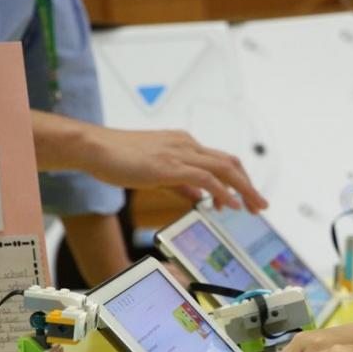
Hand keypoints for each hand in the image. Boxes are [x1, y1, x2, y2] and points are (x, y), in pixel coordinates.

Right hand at [81, 126, 266, 211]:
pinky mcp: (170, 166)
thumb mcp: (156, 172)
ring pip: (224, 169)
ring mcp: (179, 153)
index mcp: (184, 143)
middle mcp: (186, 145)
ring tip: (254, 207)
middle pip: (230, 163)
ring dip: (244, 189)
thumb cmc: (118, 158)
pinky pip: (206, 179)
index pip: (221, 160)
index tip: (246, 198)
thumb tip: (200, 196)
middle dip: (249, 185)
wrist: (92, 147)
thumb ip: (180, 184)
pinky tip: (230, 205)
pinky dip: (223, 192)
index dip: (238, 179)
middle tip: (260, 205)